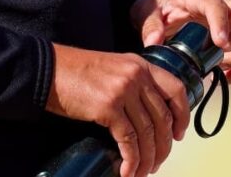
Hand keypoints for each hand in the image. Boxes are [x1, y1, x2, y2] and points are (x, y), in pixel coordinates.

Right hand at [46, 44, 189, 176]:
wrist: (48, 69)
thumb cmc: (75, 71)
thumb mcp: (113, 67)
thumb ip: (132, 82)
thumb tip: (147, 115)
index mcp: (140, 64)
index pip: (176, 89)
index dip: (182, 116)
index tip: (179, 134)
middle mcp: (136, 75)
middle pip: (163, 118)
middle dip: (163, 146)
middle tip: (157, 162)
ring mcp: (123, 90)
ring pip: (147, 133)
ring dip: (147, 158)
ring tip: (143, 171)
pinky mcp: (108, 107)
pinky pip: (128, 141)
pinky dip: (131, 160)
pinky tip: (128, 170)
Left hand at [130, 0, 230, 83]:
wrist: (160, 9)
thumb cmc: (156, 7)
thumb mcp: (146, 12)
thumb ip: (150, 26)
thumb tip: (154, 41)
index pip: (218, 5)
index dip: (223, 23)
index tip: (221, 44)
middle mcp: (222, 6)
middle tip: (224, 52)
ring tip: (220, 65)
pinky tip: (226, 76)